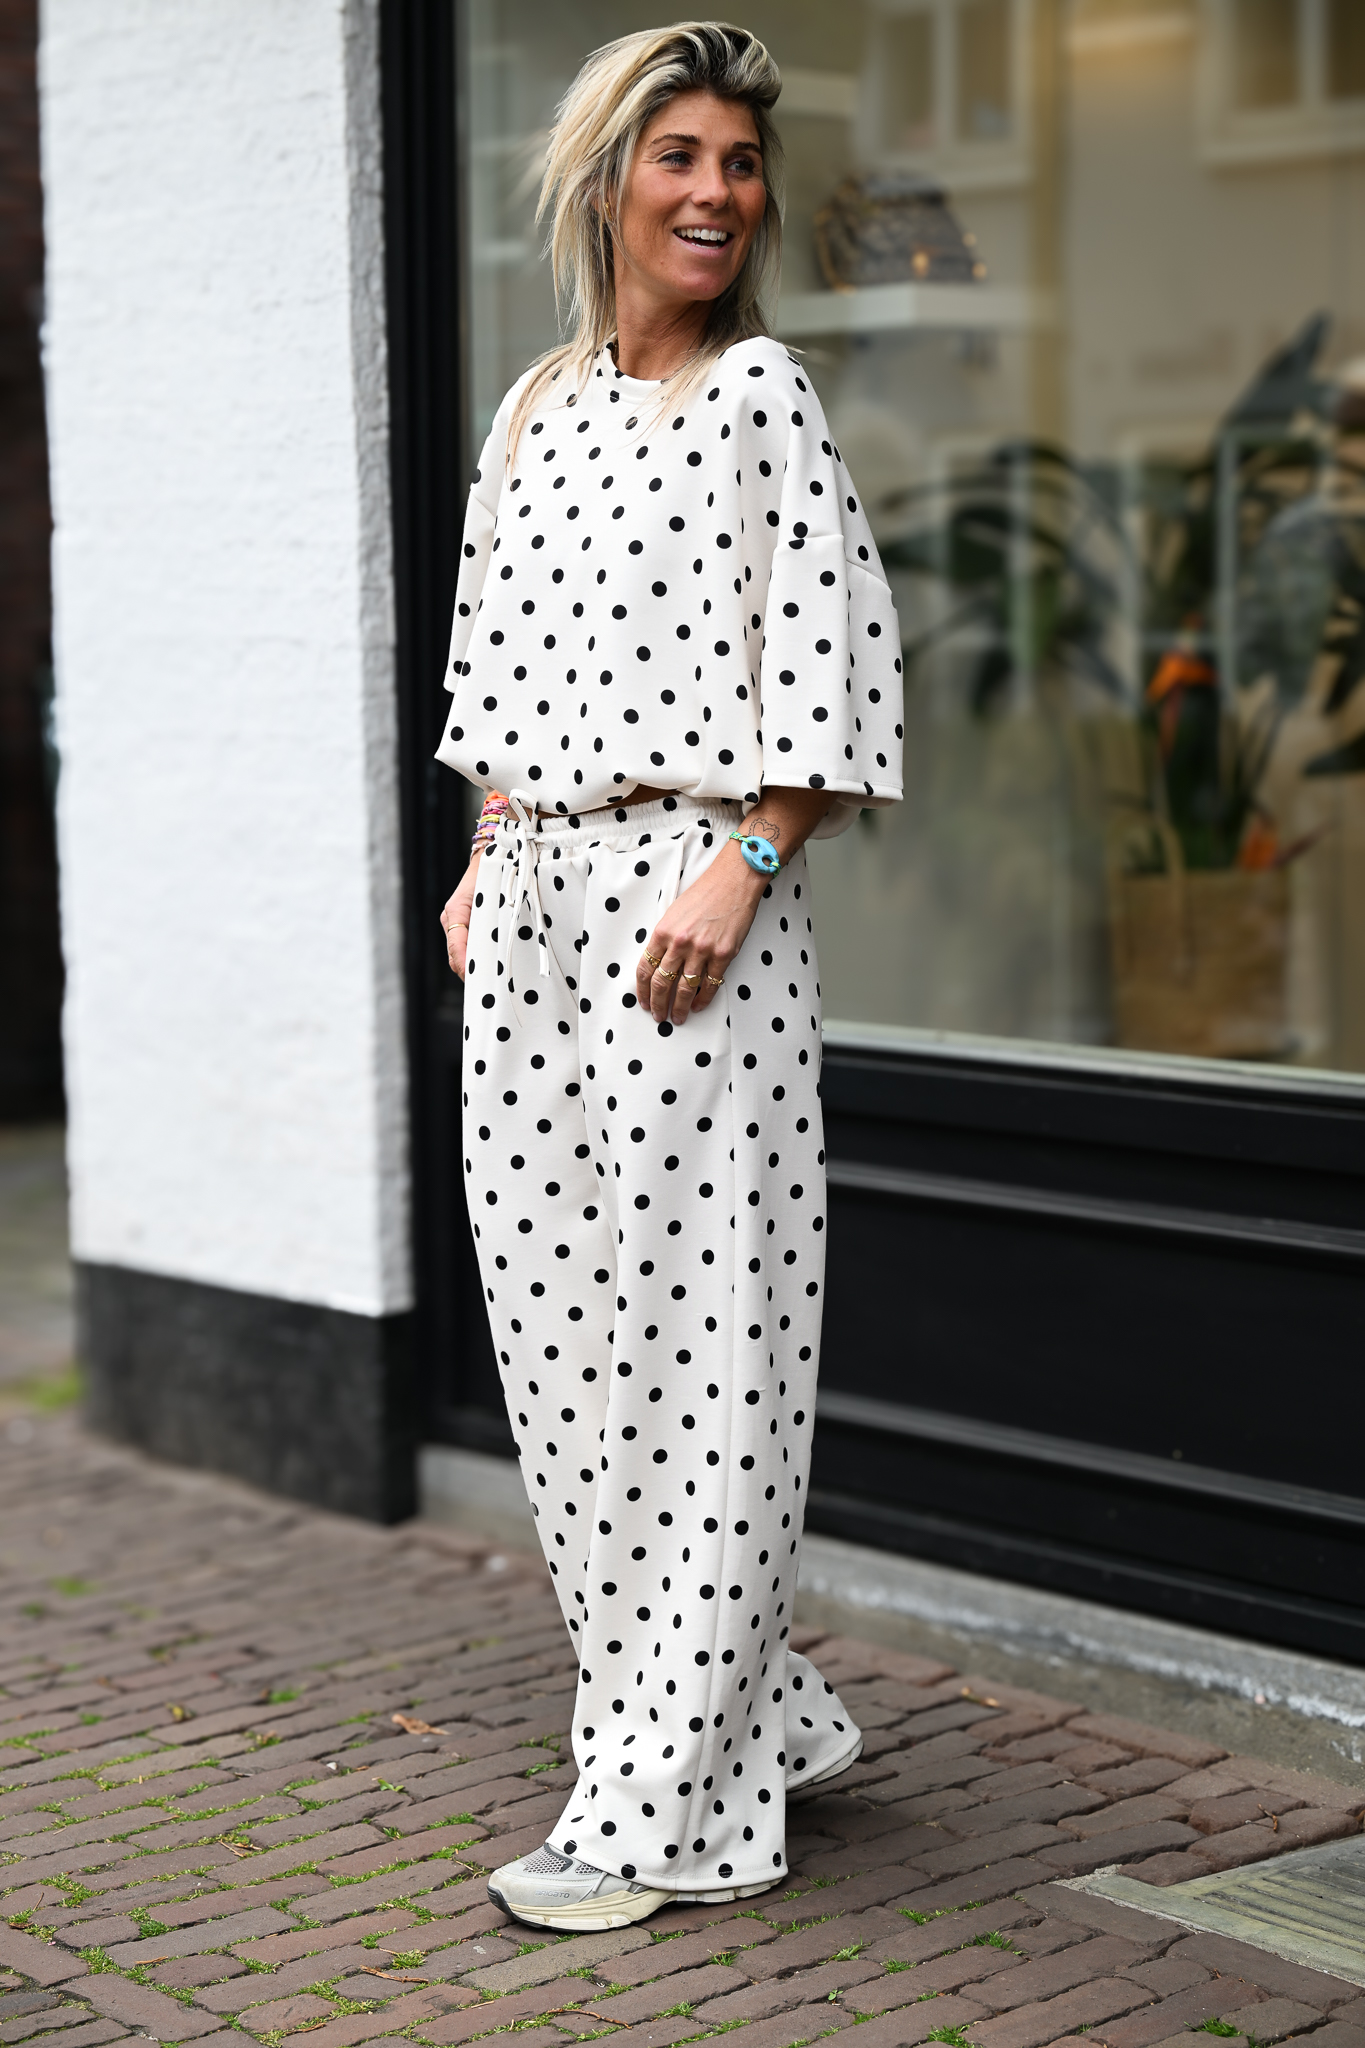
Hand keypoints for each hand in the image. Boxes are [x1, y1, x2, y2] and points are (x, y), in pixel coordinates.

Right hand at [440, 853, 480, 979]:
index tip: (477, 980)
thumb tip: (499, 941)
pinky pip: (467, 948)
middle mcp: (451, 920)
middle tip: (488, 988)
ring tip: (491, 982)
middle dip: (470, 972)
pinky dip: (477, 960)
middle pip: (456, 956)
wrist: (489, 859)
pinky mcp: (464, 927)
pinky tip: (491, 969)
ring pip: (460, 955)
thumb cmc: (490, 873)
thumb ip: (491, 916)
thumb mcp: (491, 894)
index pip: (457, 947)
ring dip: (474, 968)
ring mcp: (455, 924)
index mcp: (455, 912)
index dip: (466, 966)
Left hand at [635, 838, 766, 1023]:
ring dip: (679, 1007)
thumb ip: (666, 937)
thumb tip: (660, 962)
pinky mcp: (723, 955)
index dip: (642, 990)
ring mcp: (702, 950)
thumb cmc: (705, 893)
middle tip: (658, 1015)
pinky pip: (710, 985)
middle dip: (658, 1004)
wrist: (733, 881)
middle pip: (662, 983)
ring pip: (685, 988)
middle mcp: (680, 943)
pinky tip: (698, 1006)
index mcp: (663, 931)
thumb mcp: (674, 912)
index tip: (643, 1001)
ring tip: (677, 1017)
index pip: (645, 968)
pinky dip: (703, 999)